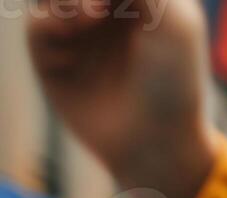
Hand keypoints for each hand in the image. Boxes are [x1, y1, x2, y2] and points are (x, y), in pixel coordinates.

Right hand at [28, 0, 217, 197]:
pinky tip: (77, 28)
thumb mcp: (171, 20)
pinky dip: (53, 20)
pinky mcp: (54, 57)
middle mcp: (108, 7)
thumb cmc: (175, 81)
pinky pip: (37, 24)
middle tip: (98, 6)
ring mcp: (78, 30)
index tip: (110, 1)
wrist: (154, 142)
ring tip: (91, 12)